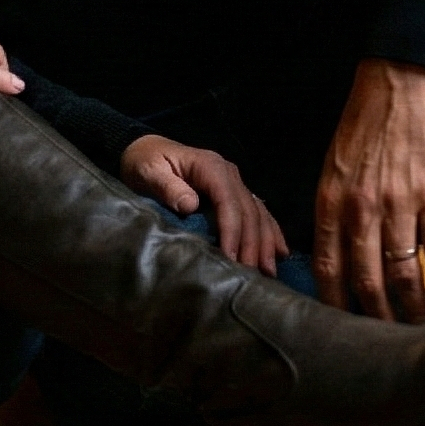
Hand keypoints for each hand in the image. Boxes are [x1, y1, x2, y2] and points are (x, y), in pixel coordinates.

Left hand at [120, 135, 285, 272]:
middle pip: (248, 211)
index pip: (228, 201)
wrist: (146, 151)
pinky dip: (271, 232)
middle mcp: (229, 174)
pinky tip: (279, 252)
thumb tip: (190, 205)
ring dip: (266, 243)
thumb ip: (167, 187)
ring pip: (259, 214)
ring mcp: (235, 183)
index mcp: (210, 167)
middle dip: (252, 244)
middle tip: (251, 274)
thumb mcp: (148, 171)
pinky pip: (259, 213)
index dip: (232, 230)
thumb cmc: (145, 162)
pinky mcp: (234, 194)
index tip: (231, 258)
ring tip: (268, 271)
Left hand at [313, 58, 424, 322]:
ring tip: (421, 325)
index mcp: (331, 201)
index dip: (337, 305)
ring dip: (413, 307)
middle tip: (389, 340)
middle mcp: (361, 209)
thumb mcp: (335, 166)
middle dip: (377, 317)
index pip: (328, 268)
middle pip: (367, 280)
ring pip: (404, 274)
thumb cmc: (366, 123)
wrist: (401, 80)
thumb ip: (335, 209)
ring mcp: (398, 204)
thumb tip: (338, 253)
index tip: (344, 330)